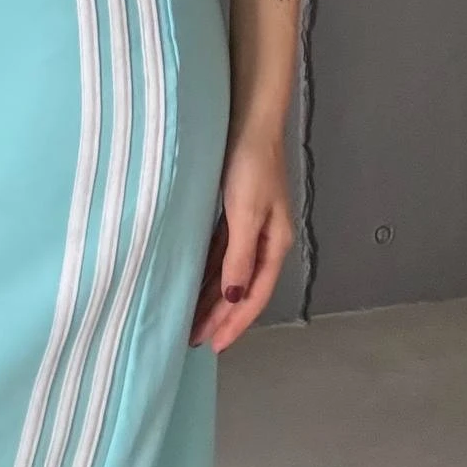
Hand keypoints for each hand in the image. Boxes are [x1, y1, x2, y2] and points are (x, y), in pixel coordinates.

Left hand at [188, 126, 292, 351]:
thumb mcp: (245, 213)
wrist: (250, 120)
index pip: (254, 295)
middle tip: (195, 340)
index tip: (214, 346)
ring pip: (230, 272)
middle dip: (220, 316)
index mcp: (274, 244)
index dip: (235, 322)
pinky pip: (221, 254)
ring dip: (213, 298)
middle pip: (242, 288)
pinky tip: (195, 283)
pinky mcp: (235, 213)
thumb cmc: (250, 164)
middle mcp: (265, 241)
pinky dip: (210, 272)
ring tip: (192, 320)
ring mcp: (250, 227)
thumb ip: (239, 256)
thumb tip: (233, 296)